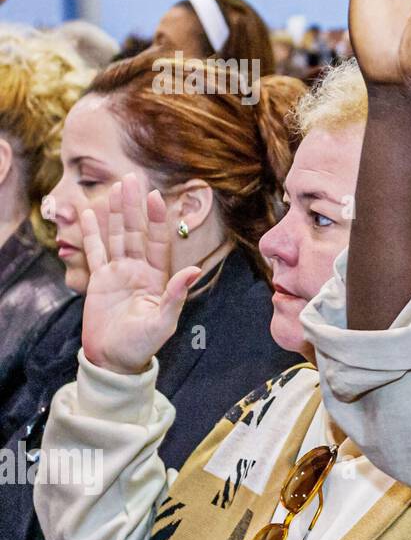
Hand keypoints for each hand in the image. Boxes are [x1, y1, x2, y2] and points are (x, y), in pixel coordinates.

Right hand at [79, 174, 202, 375]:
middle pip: (135, 231)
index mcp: (157, 277)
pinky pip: (94, 251)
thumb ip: (176, 295)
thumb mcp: (164, 321)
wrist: (114, 360)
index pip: (156, 241)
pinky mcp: (99, 280)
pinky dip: (91, 233)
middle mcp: (138, 270)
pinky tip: (88, 214)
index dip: (156, 219)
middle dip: (134, 206)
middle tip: (131, 179)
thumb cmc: (142, 344)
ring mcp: (118, 273)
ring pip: (116, 236)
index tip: (156, 195)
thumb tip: (193, 270)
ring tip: (114, 188)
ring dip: (115, 213)